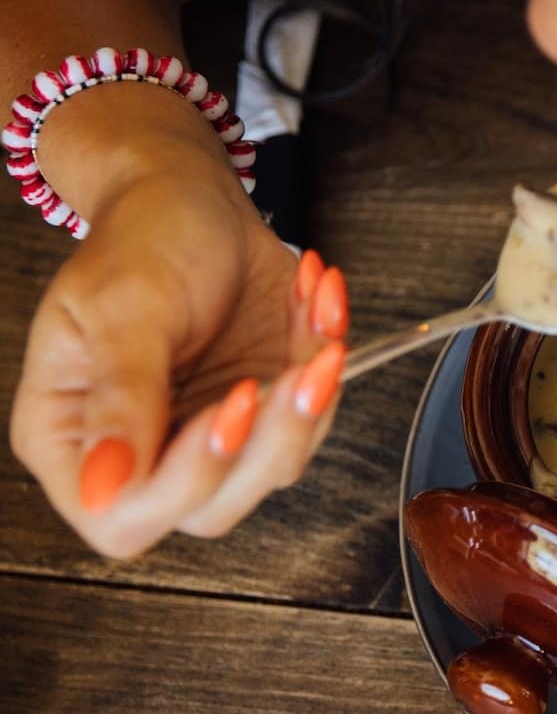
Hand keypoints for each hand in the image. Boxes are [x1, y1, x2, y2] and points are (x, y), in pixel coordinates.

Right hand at [9, 161, 350, 558]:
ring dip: (312, 401)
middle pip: (210, 507)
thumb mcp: (122, 309)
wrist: (195, 198)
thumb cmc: (142, 240)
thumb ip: (120, 399)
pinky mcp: (265, 411)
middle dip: (268, 441)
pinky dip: (328, 363)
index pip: (121, 515)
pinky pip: (313, 417)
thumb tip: (102, 488)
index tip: (230, 408)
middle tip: (301, 370)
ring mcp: (209, 434)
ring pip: (273, 468)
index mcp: (71, 435)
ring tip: (320, 329)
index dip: (183, 482)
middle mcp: (143, 449)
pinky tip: (317, 303)